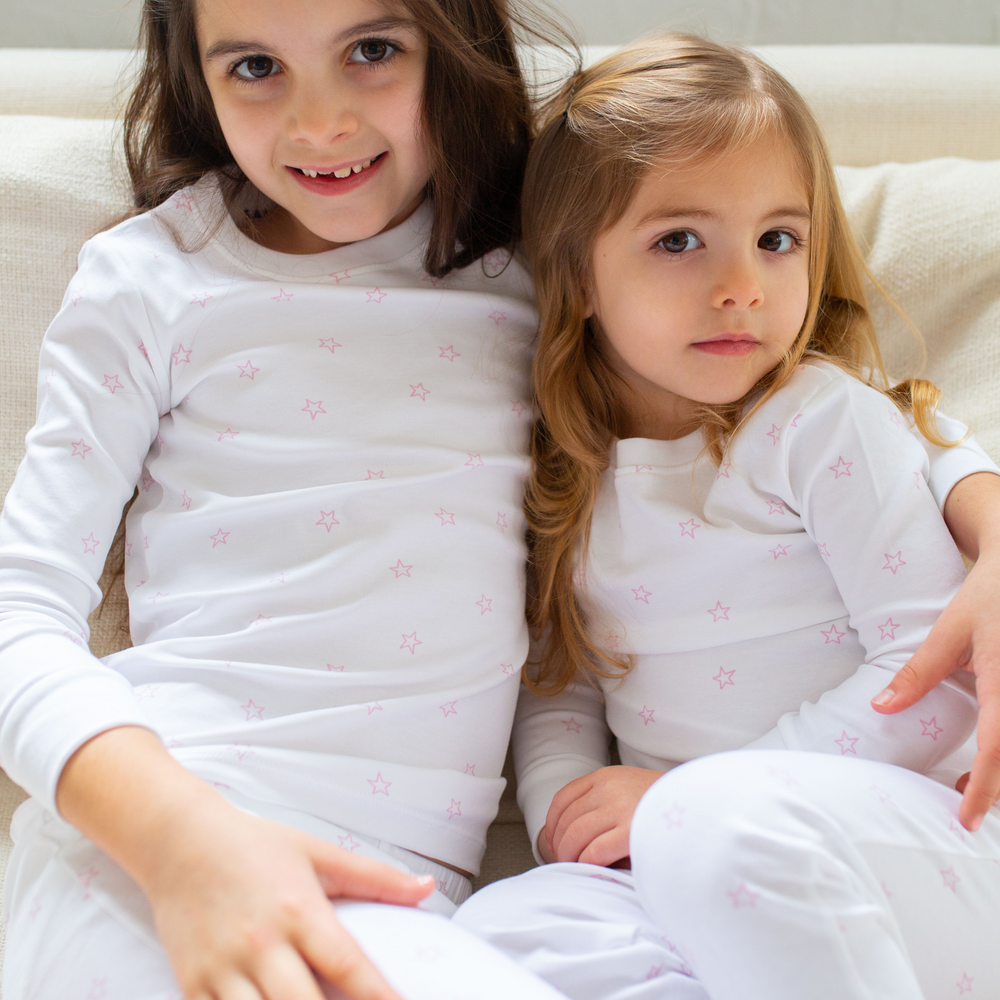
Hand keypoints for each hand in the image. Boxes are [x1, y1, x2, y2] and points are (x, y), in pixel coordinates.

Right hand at [145, 797, 432, 999]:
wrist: (179, 841)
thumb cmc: (252, 845)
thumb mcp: (318, 853)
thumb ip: (375, 877)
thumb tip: (425, 888)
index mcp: (299, 910)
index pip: (348, 964)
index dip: (378, 996)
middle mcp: (262, 944)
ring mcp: (224, 970)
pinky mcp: (193, 985)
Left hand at [539, 766, 663, 865]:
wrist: (703, 803)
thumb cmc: (666, 803)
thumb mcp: (631, 788)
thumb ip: (605, 802)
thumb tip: (575, 835)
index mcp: (606, 776)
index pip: (563, 798)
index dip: (552, 824)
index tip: (554, 841)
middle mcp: (608, 788)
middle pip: (567, 820)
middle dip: (560, 845)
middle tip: (566, 861)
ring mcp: (619, 808)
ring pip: (575, 836)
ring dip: (570, 857)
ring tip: (577, 868)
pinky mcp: (631, 832)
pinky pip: (594, 851)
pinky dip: (587, 863)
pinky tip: (594, 869)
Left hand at [871, 551, 999, 830]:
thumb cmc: (986, 598)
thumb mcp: (948, 633)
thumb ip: (916, 674)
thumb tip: (879, 707)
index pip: (997, 749)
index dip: (985, 789)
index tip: (964, 818)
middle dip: (998, 790)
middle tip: (962, 803)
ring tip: (971, 783)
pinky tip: (991, 760)